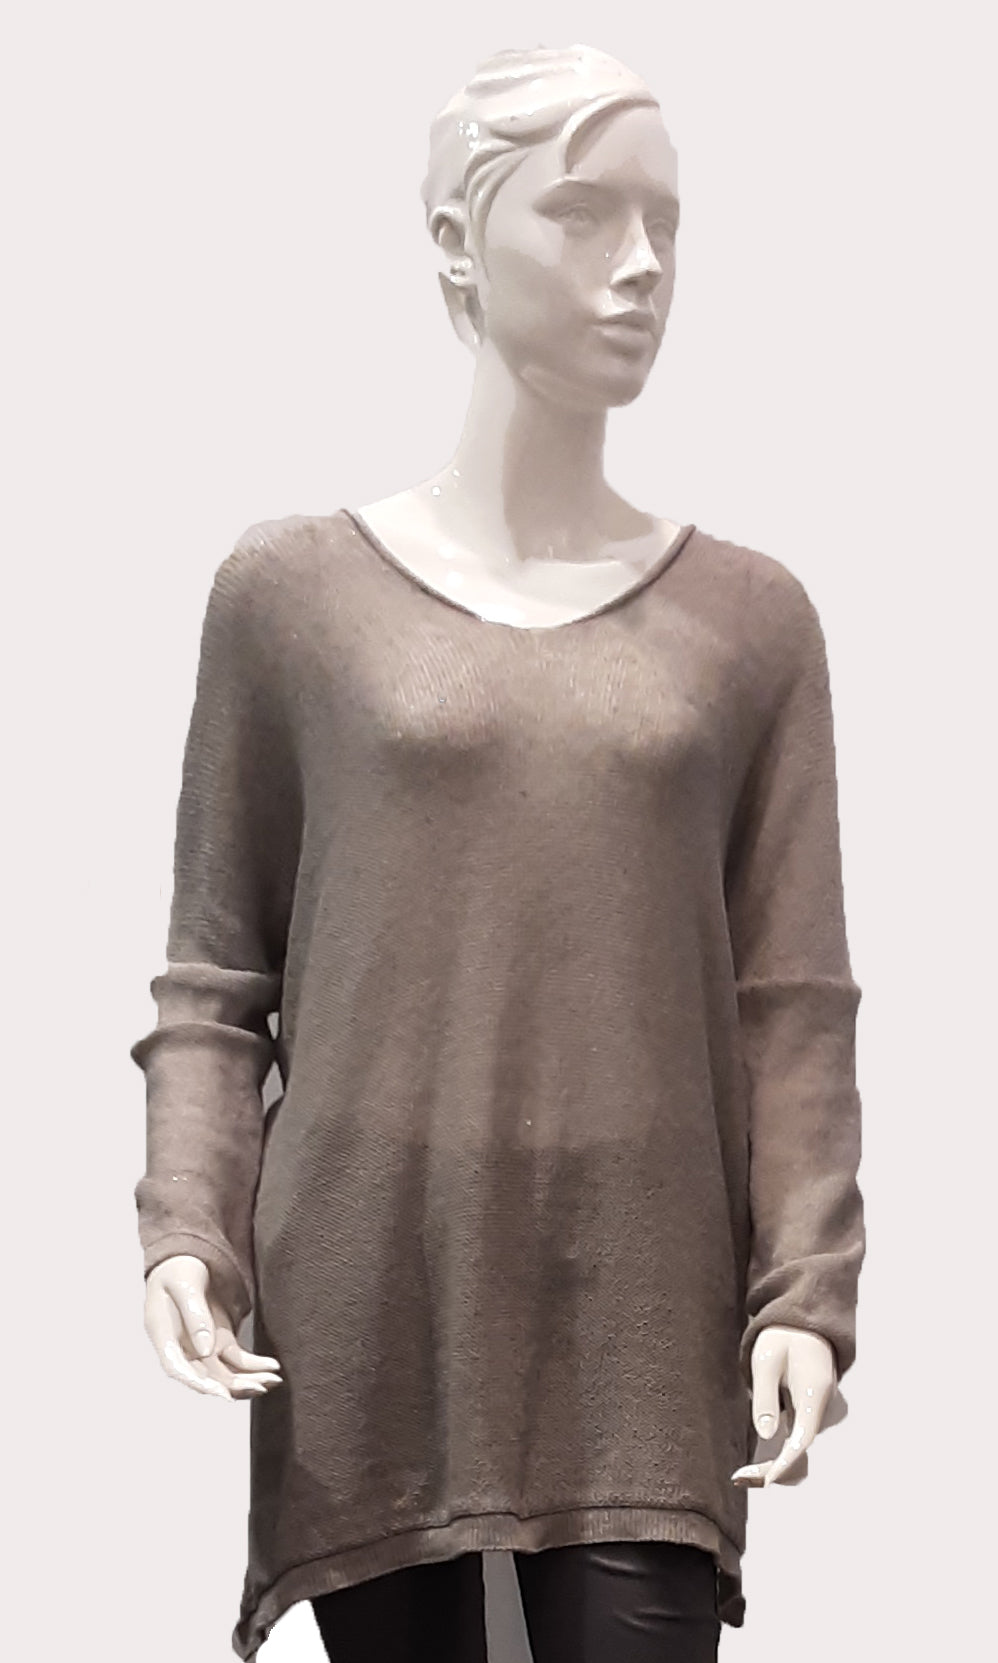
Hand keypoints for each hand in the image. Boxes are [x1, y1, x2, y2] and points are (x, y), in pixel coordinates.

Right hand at [143, 1254, 283, 1400]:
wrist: (186, 1257)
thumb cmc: (178, 1269)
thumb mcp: (185, 1285)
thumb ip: (194, 1316)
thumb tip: (204, 1351)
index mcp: (164, 1335)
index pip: (177, 1368)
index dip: (198, 1384)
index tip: (222, 1395)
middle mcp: (183, 1347)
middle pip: (206, 1376)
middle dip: (234, 1386)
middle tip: (260, 1387)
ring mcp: (202, 1346)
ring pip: (224, 1373)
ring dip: (247, 1379)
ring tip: (273, 1381)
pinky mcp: (219, 1340)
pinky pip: (236, 1359)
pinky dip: (254, 1365)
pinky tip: (272, 1367)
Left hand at [731, 1325, 839, 1488]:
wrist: (805, 1326)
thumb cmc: (783, 1339)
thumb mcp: (765, 1359)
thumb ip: (765, 1397)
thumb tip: (765, 1435)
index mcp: (815, 1392)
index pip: (803, 1437)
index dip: (786, 1462)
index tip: (768, 1481)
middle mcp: (824, 1410)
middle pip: (801, 1452)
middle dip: (773, 1470)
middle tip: (738, 1478)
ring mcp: (819, 1416)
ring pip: (799, 1452)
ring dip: (774, 1465)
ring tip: (741, 1475)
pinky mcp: (810, 1419)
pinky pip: (797, 1445)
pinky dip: (778, 1457)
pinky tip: (754, 1465)